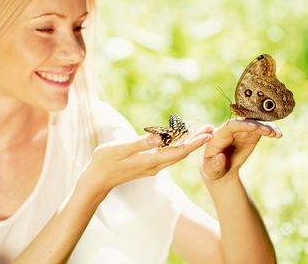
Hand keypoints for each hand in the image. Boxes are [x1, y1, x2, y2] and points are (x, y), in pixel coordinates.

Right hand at [85, 125, 213, 191]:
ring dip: (189, 142)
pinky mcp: (148, 164)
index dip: (195, 142)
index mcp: (151, 161)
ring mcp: (152, 166)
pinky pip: (168, 154)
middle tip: (211, 128)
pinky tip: (180, 138)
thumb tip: (159, 136)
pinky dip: (177, 145)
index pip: (179, 151)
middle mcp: (155, 165)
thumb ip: (141, 143)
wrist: (97, 179)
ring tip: (201, 131)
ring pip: (176, 153)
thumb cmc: (105, 162)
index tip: (209, 134)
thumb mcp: (120, 149)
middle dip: (197, 141)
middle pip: (182, 152)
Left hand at [201, 119, 281, 181]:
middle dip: (257, 125)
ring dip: (266, 126)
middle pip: (244, 122)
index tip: (254, 127)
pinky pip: (261, 129)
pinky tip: (278, 134)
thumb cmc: (213, 169)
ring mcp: (241, 130)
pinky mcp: (250, 134)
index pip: (230, 126)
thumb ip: (214, 164)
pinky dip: (270, 130)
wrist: (222, 169)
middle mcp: (230, 130)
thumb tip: (220, 157)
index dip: (242, 125)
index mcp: (218, 135)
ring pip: (254, 123)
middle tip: (269, 131)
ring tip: (276, 134)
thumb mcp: (211, 170)